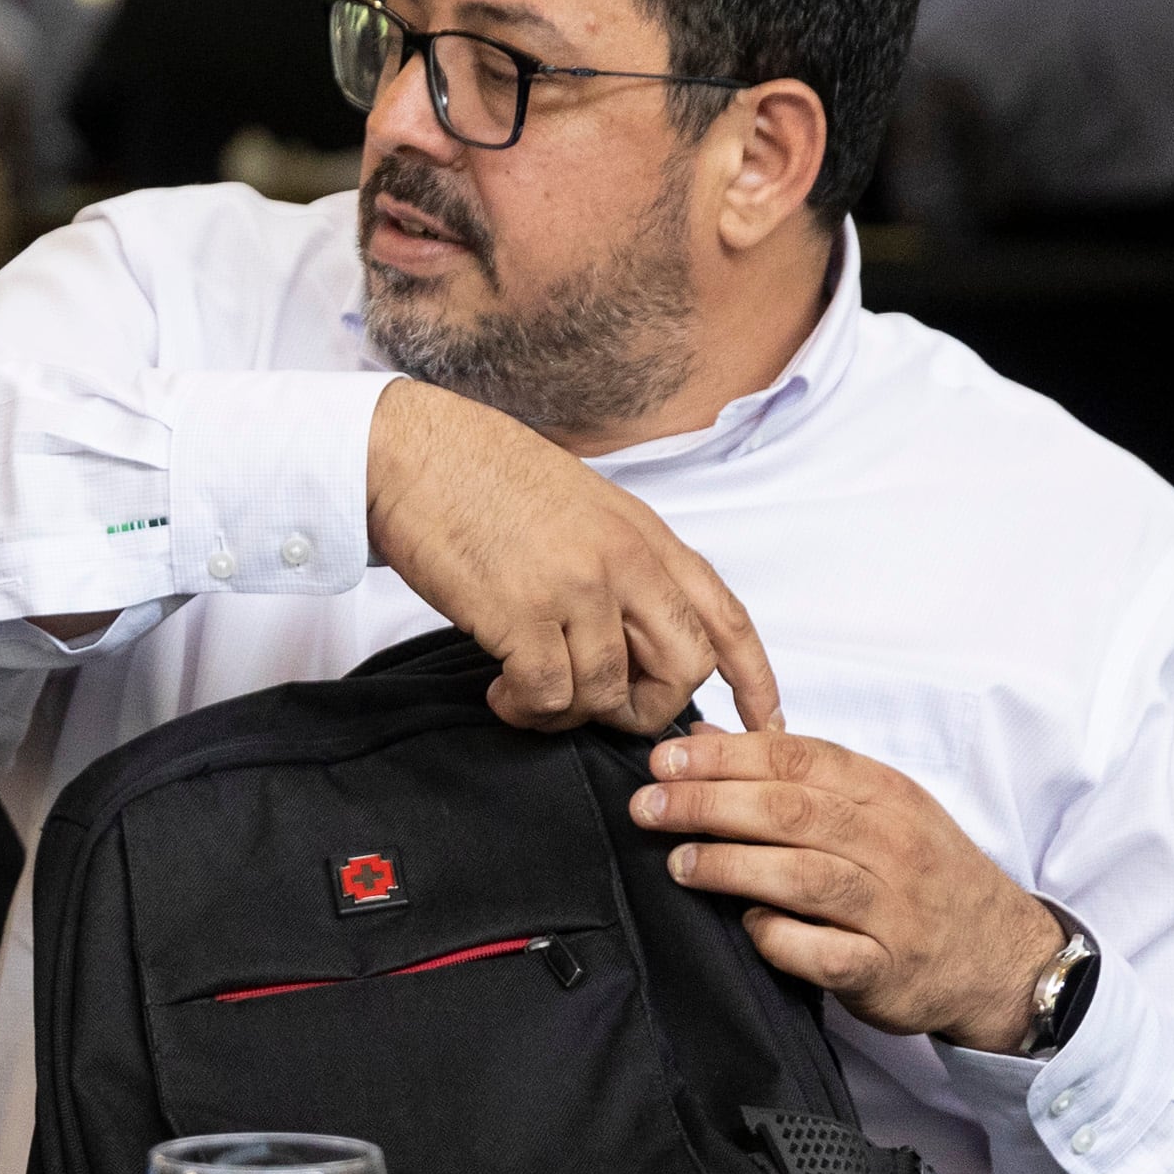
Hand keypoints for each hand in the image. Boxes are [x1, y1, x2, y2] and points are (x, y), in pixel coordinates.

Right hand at [365, 380, 781, 734]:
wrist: (411, 451)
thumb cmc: (480, 473)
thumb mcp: (580, 504)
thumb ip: (620, 561)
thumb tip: (630, 630)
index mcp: (645, 533)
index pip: (724, 615)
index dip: (754, 678)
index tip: (762, 722)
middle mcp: (624, 561)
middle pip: (681, 668)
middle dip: (647, 708)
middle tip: (599, 710)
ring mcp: (575, 587)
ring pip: (608, 693)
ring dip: (567, 714)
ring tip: (526, 696)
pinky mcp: (520, 613)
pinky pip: (549, 695)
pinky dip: (525, 709)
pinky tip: (499, 691)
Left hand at [630, 727, 1063, 1053]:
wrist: (1003, 955)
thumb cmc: (922, 874)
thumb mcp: (876, 808)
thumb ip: (793, 774)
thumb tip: (703, 738)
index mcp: (886, 794)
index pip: (799, 759)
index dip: (725, 756)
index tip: (665, 759)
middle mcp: (893, 845)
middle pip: (791, 812)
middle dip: (709, 804)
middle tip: (649, 806)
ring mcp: (893, 909)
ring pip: (803, 877)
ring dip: (730, 866)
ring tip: (678, 863)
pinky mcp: (887, 969)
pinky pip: (823, 952)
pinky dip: (778, 937)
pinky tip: (748, 925)